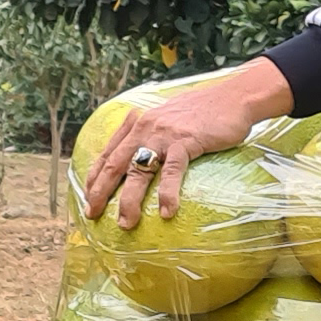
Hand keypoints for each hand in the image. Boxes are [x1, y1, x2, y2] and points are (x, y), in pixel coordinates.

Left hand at [83, 58, 291, 225]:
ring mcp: (163, 135)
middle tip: (93, 215)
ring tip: (126, 223)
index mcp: (138, 125)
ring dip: (129, 200)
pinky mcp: (186, 141)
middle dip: (100, 192)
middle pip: (115, 164)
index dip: (94, 177)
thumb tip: (141, 157)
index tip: (87, 198)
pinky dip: (168, 193)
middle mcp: (144, 129)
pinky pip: (173, 171)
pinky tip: (166, 212)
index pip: (108, 153)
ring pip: (138, 171)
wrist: (233, 97)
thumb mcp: (167, 119)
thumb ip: (151, 135)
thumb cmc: (202, 112)